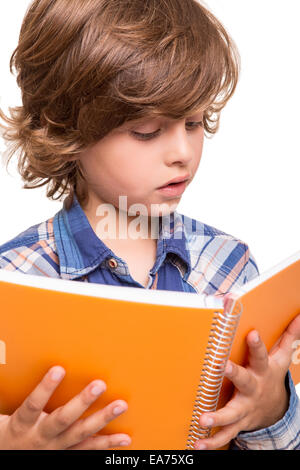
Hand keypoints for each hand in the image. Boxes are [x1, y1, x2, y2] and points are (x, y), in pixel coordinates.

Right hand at [0, 366, 130, 449]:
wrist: (8, 457)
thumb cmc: (11, 431)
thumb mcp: (6, 413)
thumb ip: (17, 391)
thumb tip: (16, 361)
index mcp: (24, 424)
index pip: (33, 405)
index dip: (45, 388)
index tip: (58, 369)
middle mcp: (42, 437)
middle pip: (63, 419)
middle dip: (82, 402)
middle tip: (99, 385)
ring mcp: (57, 447)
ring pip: (81, 433)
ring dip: (102, 419)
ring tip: (120, 406)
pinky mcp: (67, 453)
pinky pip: (89, 450)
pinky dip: (107, 444)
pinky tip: (124, 438)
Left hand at [194, 313, 299, 449]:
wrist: (274, 408)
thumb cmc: (270, 375)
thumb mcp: (281, 357)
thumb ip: (288, 336)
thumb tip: (299, 315)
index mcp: (262, 370)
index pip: (260, 354)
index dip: (257, 344)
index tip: (252, 333)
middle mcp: (253, 389)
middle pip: (244, 379)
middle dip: (233, 372)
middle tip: (222, 365)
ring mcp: (245, 408)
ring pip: (232, 414)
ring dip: (218, 418)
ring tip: (203, 420)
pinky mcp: (238, 423)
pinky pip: (226, 434)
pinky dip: (212, 442)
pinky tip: (198, 445)